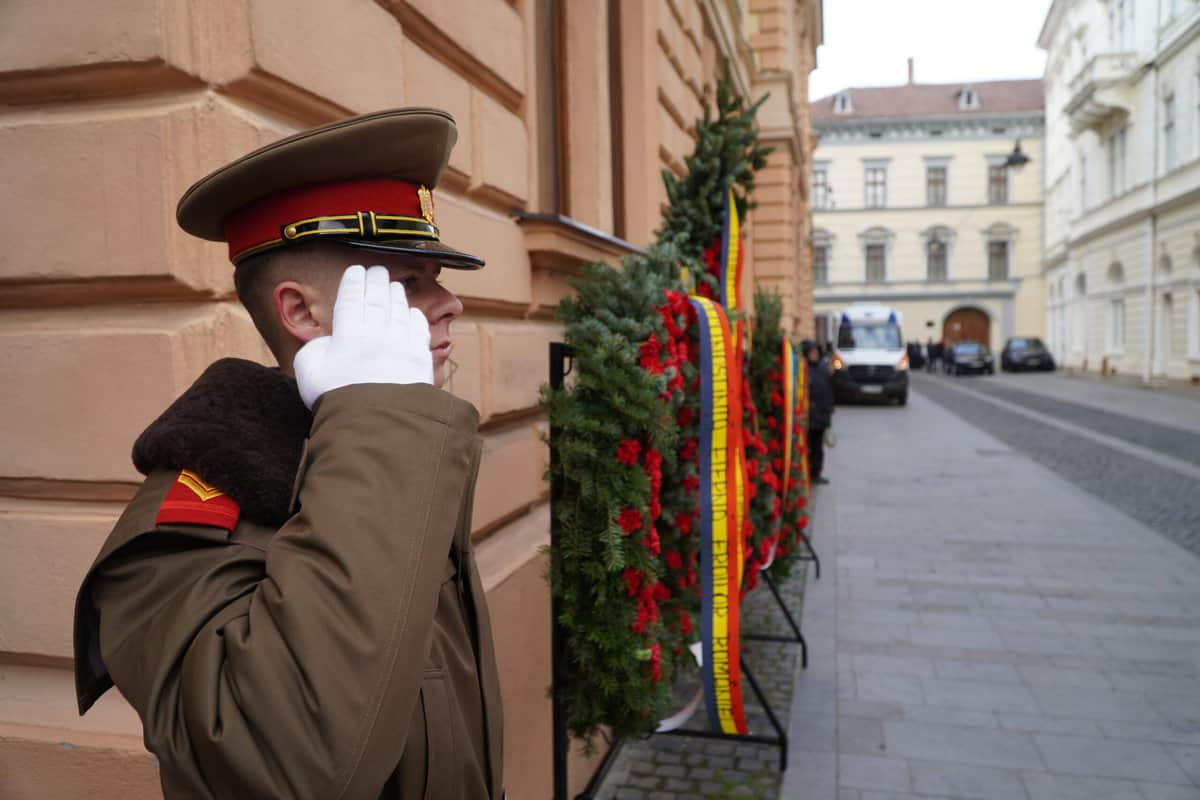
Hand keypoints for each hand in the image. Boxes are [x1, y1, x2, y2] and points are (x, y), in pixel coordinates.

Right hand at [293, 265, 432, 408]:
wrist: (377, 421)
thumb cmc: (338, 398)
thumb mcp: (308, 371)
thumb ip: (315, 349)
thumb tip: (328, 343)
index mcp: (348, 333)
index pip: (351, 299)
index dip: (353, 283)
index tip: (355, 271)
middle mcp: (377, 333)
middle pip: (377, 300)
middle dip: (376, 281)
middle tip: (377, 270)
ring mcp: (402, 345)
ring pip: (399, 311)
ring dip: (396, 296)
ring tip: (394, 286)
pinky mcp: (420, 360)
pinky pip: (419, 331)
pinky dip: (415, 318)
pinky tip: (413, 313)